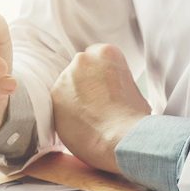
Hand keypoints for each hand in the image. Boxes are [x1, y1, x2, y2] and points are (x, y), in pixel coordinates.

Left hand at [51, 44, 150, 172]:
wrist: (120, 138)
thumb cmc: (133, 119)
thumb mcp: (133, 89)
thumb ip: (116, 82)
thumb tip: (112, 91)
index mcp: (107, 53)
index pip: (96, 58)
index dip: (100, 77)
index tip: (105, 91)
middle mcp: (83, 59)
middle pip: (80, 70)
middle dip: (85, 85)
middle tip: (96, 105)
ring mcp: (67, 76)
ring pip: (67, 86)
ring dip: (74, 99)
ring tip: (89, 119)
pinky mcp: (55, 95)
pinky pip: (59, 103)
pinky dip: (66, 114)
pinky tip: (80, 125)